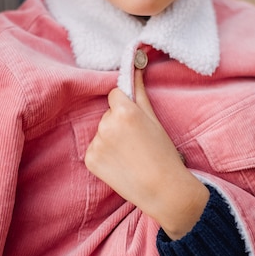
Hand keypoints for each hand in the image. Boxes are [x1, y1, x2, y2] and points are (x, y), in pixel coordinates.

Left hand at [85, 68, 208, 238]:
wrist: (163, 190)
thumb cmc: (164, 153)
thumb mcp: (154, 119)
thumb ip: (140, 92)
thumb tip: (136, 65)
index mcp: (124, 111)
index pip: (115, 94)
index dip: (126, 105)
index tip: (136, 120)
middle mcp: (107, 124)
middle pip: (108, 114)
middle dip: (118, 122)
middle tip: (137, 141)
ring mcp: (97, 143)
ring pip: (102, 131)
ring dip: (111, 138)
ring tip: (130, 155)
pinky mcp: (90, 160)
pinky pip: (95, 149)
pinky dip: (105, 155)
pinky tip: (120, 164)